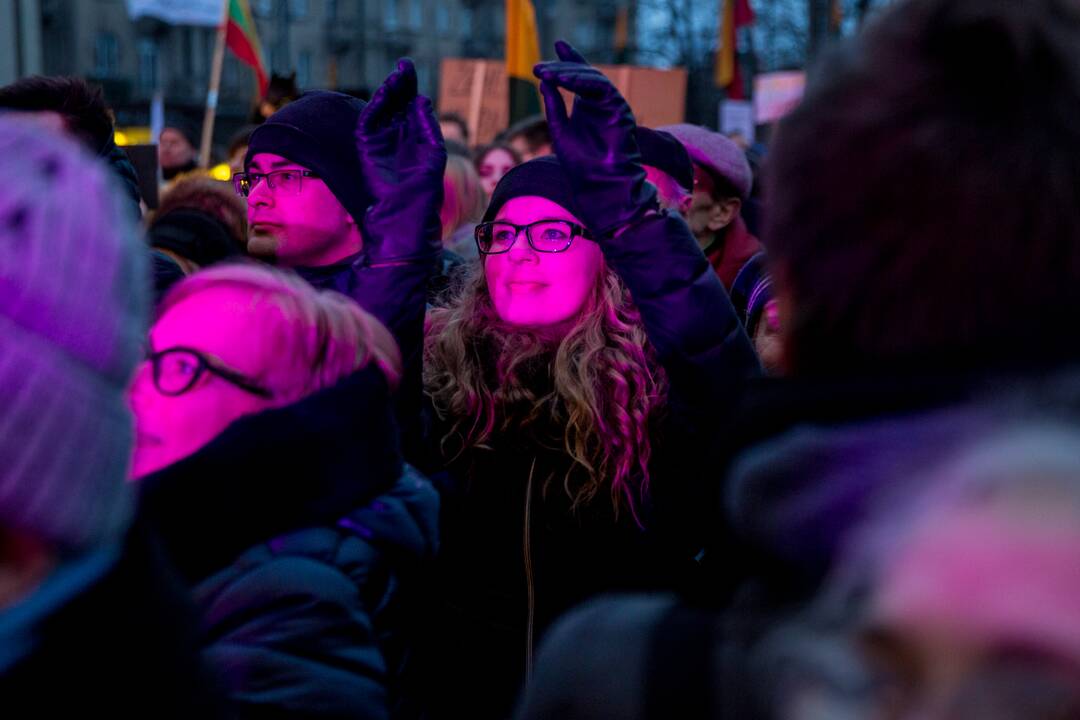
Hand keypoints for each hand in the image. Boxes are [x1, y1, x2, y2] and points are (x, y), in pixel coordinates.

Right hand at [355, 59, 446, 264]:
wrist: (407, 210)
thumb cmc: (425, 186)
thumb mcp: (433, 151)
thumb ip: (427, 124)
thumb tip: (421, 98)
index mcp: (415, 134)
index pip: (410, 103)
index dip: (410, 86)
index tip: (409, 67)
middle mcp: (397, 133)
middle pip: (396, 101)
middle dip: (400, 83)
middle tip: (404, 66)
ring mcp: (381, 139)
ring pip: (383, 108)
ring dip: (388, 91)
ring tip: (398, 77)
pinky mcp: (367, 145)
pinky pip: (370, 120)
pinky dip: (376, 106)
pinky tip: (385, 93)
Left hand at [533, 41, 656, 238]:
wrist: (599, 185)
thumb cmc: (581, 164)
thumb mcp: (560, 130)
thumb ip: (554, 106)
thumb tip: (543, 82)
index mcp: (587, 106)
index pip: (578, 77)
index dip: (569, 60)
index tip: (558, 44)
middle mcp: (600, 103)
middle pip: (582, 74)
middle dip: (560, 67)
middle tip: (538, 68)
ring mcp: (611, 105)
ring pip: (592, 78)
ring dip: (568, 73)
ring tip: (547, 74)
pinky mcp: (620, 109)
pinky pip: (602, 88)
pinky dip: (583, 82)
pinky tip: (566, 81)